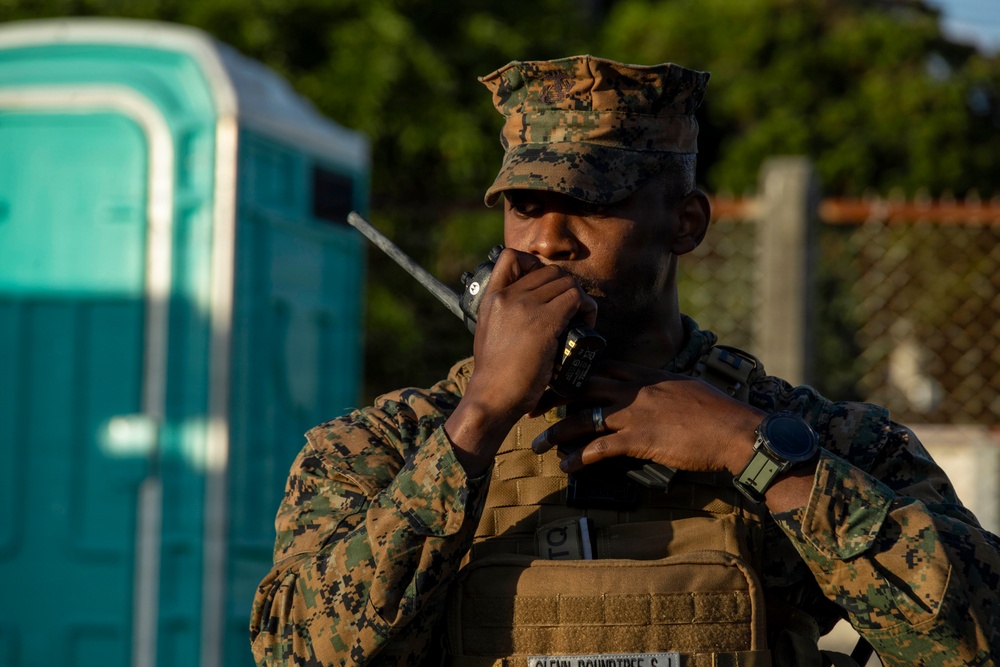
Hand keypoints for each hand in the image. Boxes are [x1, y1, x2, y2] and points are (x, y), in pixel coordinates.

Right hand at [445, 248, 597, 474]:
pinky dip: (588, 308)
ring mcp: (524, 307)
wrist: (492, 397)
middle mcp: (506, 296)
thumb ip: (505, 316)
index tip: (544, 286)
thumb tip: (530, 312)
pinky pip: (576, 299)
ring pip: (566, 282)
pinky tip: (586, 324)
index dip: (534, 264)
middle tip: (571, 311)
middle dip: (565, 287)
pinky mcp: (543, 322)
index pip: (511, 256)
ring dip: (580, 298)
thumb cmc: (495, 375)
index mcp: (491, 298)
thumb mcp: (490, 333)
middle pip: (549, 270)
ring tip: (580, 320)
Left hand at [531, 359, 764, 475]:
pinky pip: (598, 447)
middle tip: (531, 407)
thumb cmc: (716, 412)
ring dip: (556, 432)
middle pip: (581, 386)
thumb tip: (649, 392)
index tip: (551, 379)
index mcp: (644, 374)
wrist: (735, 430)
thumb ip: (659, 388)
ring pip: (582, 417)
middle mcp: (634, 388)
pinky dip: (578, 457)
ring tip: (537, 445)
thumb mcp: (683, 388)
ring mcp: (634, 412)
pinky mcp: (639, 438)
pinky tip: (565, 466)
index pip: (598, 365)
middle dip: (552, 396)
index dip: (571, 372)